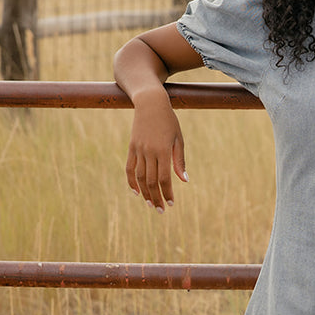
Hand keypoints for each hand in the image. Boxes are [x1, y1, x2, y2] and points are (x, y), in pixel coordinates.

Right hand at [125, 89, 187, 210]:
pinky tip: (136, 192)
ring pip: (140, 177)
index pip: (164, 178)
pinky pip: (129, 168)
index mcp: (163, 150)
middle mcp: (149, 152)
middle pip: (151, 181)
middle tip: (161, 210)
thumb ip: (179, 161)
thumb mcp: (178, 139)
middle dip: (156, 197)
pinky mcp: (131, 147)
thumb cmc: (169, 121)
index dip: (167, 193)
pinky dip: (131, 181)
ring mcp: (139, 150)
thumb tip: (184, 181)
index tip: (171, 203)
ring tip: (151, 204)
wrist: (150, 104)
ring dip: (145, 193)